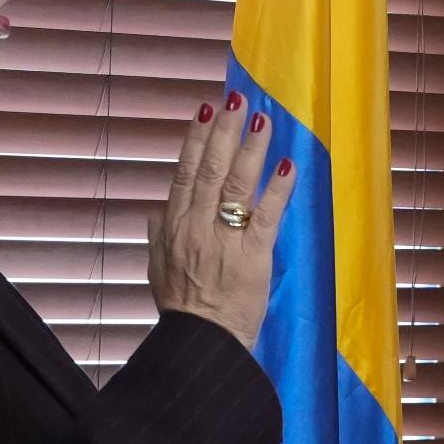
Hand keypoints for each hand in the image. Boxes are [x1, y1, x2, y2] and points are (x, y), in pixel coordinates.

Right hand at [148, 94, 296, 349]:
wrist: (201, 343)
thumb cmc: (182, 309)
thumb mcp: (156, 268)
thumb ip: (157, 235)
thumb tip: (156, 210)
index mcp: (174, 226)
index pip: (184, 173)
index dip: (194, 139)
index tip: (204, 111)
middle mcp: (197, 226)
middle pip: (209, 169)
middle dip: (224, 130)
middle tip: (236, 99)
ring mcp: (224, 240)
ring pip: (236, 184)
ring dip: (250, 148)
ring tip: (262, 119)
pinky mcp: (253, 256)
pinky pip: (266, 215)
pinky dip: (277, 188)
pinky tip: (288, 164)